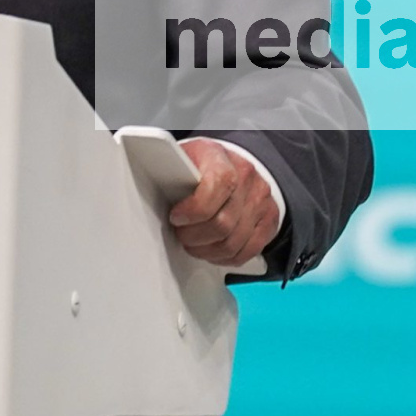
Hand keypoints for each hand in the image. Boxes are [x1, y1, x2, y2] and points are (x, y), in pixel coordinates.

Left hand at [168, 138, 278, 267]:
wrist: (234, 163)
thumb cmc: (201, 164)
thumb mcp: (183, 157)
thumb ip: (170, 171)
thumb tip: (146, 183)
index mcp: (220, 158)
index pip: (217, 186)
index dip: (194, 209)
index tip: (176, 217)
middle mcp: (246, 177)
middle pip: (223, 223)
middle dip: (194, 236)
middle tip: (181, 235)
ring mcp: (261, 200)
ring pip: (233, 243)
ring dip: (207, 251)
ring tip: (193, 244)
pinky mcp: (269, 220)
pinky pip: (248, 251)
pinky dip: (225, 258)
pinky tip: (212, 251)